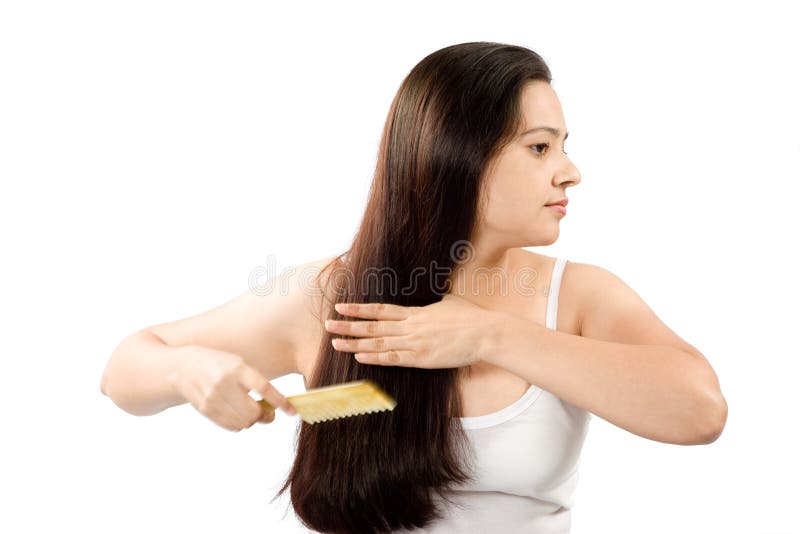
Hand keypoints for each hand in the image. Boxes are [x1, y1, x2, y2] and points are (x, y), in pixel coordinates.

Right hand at [168, 345, 296, 431]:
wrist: (182, 367)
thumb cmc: (217, 363)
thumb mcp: (237, 363)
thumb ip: (254, 381)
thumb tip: (273, 407)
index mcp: (237, 368)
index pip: (264, 389)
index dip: (280, 402)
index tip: (292, 411)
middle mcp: (225, 384)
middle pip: (254, 412)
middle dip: (265, 416)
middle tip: (268, 413)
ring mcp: (213, 399)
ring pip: (244, 422)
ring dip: (252, 421)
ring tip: (251, 411)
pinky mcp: (205, 410)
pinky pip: (231, 426)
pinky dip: (240, 424)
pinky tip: (238, 414)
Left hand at [324, 293, 496, 368]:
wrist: (484, 332)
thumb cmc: (470, 317)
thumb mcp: (448, 304)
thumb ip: (433, 306)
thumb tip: (432, 303)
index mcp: (415, 312)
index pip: (380, 310)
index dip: (358, 309)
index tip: (340, 308)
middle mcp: (410, 326)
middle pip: (373, 326)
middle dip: (348, 326)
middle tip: (327, 326)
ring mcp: (415, 343)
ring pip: (378, 343)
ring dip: (355, 344)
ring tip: (336, 344)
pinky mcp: (422, 359)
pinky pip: (394, 358)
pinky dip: (375, 358)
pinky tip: (360, 357)